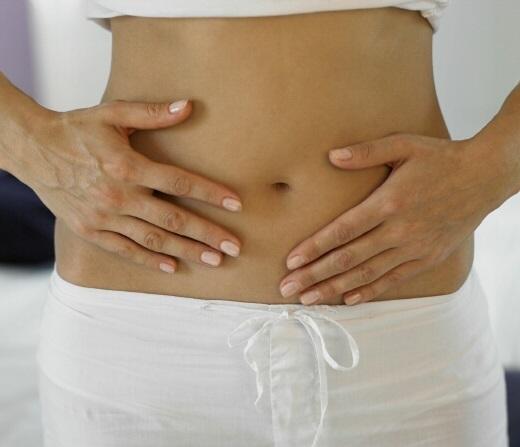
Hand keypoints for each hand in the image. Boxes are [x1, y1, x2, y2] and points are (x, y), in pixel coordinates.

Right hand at [12, 99, 242, 272]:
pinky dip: (150, 259)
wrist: (32, 149)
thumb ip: (152, 113)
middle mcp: (118, 195)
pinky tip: (173, 267)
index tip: (236, 204)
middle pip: (173, 218)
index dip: (211, 193)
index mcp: (127, 165)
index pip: (180, 182)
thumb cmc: (76, 129)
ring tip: (214, 261)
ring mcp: (103, 217)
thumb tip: (189, 107)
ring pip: (154, 238)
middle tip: (234, 247)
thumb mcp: (113, 114)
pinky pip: (125, 249)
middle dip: (207, 233)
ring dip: (187, 251)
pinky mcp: (90, 230)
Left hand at [278, 132, 509, 304]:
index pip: (342, 231)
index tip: (291, 261)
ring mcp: (414, 248)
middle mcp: (399, 230)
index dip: (314, 247)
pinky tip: (348, 300)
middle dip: (315, 275)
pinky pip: (394, 279)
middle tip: (287, 288)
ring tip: (309, 299)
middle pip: (348, 258)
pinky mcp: (428, 258)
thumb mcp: (404, 145)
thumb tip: (331, 156)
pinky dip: (370, 291)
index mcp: (388, 203)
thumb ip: (366, 152)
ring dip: (335, 289)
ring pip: (367, 274)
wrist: (484, 177)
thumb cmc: (440, 158)